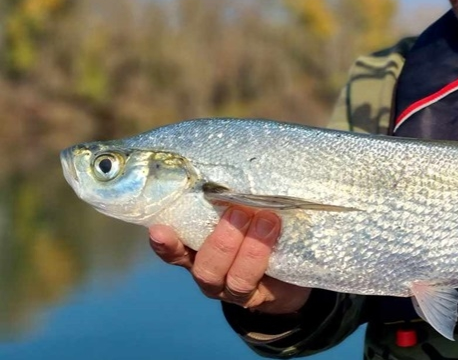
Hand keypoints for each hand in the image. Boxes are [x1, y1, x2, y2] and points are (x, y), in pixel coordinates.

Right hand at [149, 206, 310, 314]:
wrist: (291, 267)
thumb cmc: (259, 227)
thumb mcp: (244, 211)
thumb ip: (233, 199)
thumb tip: (234, 168)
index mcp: (198, 251)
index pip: (175, 250)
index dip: (167, 244)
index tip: (158, 230)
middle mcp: (211, 273)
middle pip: (205, 267)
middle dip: (223, 241)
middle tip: (239, 212)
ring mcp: (234, 289)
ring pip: (236, 279)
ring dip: (252, 249)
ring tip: (268, 221)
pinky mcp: (261, 296)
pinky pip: (262, 286)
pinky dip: (269, 260)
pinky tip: (279, 238)